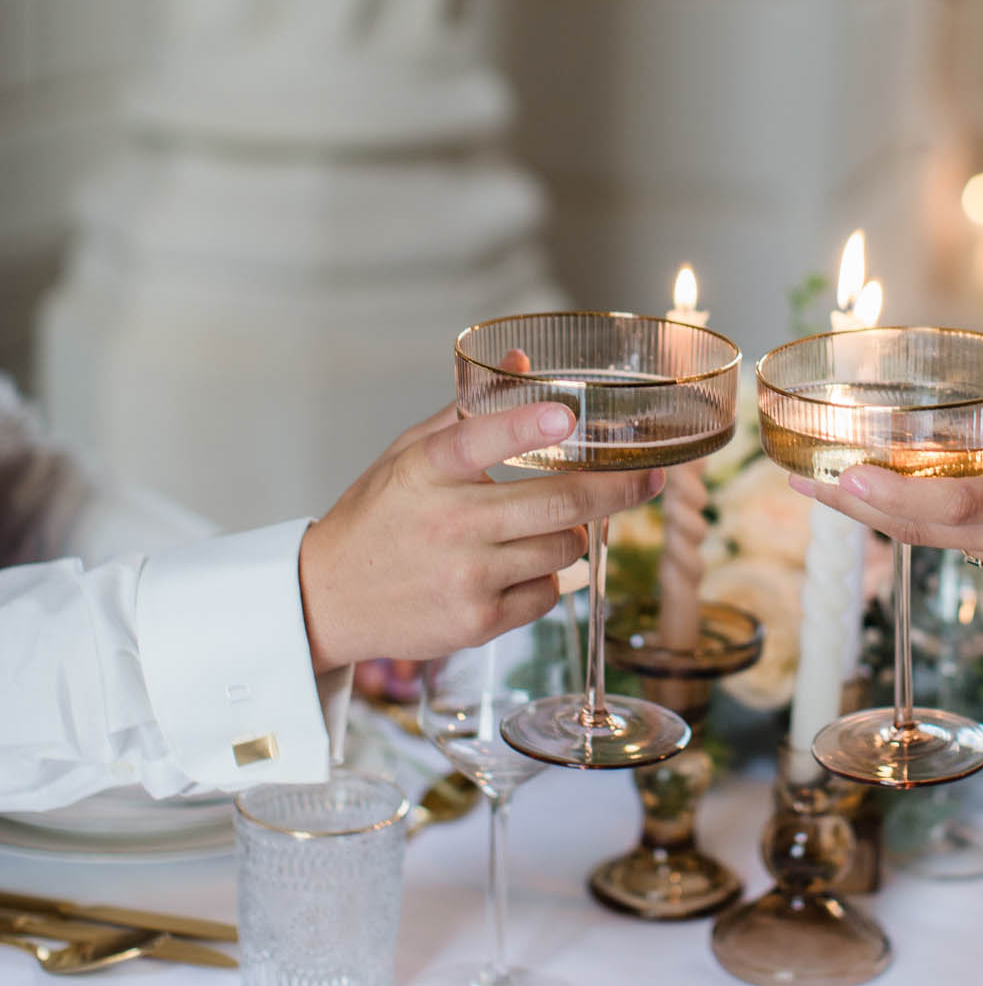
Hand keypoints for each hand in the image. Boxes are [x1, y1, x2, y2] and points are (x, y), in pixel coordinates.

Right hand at [299, 398, 661, 671]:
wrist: (328, 599)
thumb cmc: (378, 516)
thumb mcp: (409, 454)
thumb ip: (471, 410)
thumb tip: (525, 362)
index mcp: (427, 470)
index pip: (479, 438)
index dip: (526, 423)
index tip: (567, 412)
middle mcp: (448, 523)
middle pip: (559, 504)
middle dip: (618, 488)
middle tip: (650, 477)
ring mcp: (465, 577)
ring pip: (564, 548)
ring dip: (572, 533)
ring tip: (548, 525)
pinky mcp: (477, 623)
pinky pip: (548, 594)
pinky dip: (548, 578)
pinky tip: (519, 566)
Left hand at [789, 380, 982, 639]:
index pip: (959, 505)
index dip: (896, 495)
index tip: (846, 479)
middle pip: (921, 528)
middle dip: (855, 506)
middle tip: (796, 478)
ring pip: (937, 538)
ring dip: (885, 510)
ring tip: (834, 479)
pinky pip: (964, 543)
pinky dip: (931, 517)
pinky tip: (909, 491)